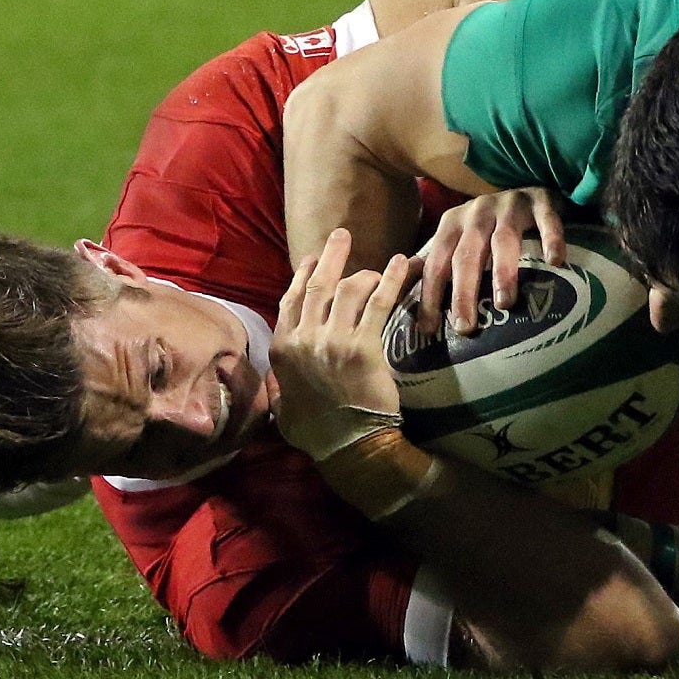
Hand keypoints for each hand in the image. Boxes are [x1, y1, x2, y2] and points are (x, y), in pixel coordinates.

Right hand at [272, 229, 409, 442]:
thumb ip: (278, 383)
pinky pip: (379, 303)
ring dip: (364, 273)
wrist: (348, 445)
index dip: (303, 275)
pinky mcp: (364, 345)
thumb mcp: (282, 406)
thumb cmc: (316, 431)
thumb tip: (276, 375)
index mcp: (282, 349)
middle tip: (341, 234)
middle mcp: (304, 339)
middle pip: (317, 286)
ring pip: (349, 289)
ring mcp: (333, 340)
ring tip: (378, 267)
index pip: (290, 300)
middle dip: (330, 256)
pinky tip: (401, 264)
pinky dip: (392, 279)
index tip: (311, 259)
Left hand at [419, 187, 568, 334]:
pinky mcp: (540, 201)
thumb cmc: (489, 225)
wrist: (527, 190)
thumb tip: (398, 292)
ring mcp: (509, 206)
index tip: (429, 330)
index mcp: (452, 224)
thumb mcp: (457, 238)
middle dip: (463, 292)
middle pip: (467, 256)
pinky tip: (555, 262)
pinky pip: (547, 221)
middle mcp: (477, 213)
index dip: (430, 295)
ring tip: (505, 304)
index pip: (436, 264)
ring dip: (503, 272)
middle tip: (466, 327)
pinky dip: (551, 240)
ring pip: (504, 241)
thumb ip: (433, 262)